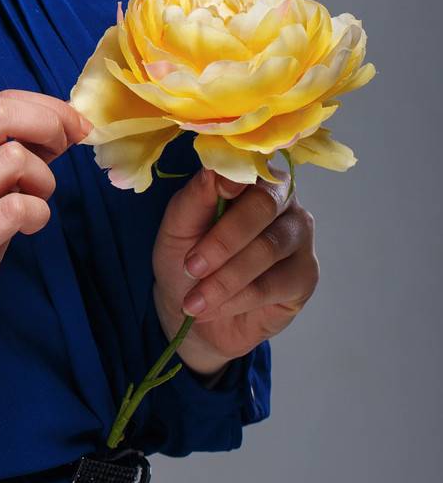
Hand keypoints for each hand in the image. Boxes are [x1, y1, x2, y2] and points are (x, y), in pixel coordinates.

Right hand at [0, 89, 87, 367]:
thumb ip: (3, 156)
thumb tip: (60, 127)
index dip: (46, 107)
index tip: (75, 126)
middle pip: (1, 113)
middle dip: (50, 123)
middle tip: (67, 149)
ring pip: (15, 158)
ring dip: (44, 179)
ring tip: (34, 203)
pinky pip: (19, 206)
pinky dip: (38, 214)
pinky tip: (27, 230)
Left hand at [151, 163, 320, 375]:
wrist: (196, 312)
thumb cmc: (187, 259)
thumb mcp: (177, 227)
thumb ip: (196, 197)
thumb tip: (215, 171)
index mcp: (250, 178)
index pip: (249, 170)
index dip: (234, 180)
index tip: (220, 193)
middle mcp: (282, 200)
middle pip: (264, 206)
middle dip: (223, 240)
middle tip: (191, 266)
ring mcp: (298, 236)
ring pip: (267, 249)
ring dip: (225, 279)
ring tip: (194, 300)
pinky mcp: (305, 274)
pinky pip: (273, 285)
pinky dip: (238, 299)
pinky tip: (214, 308)